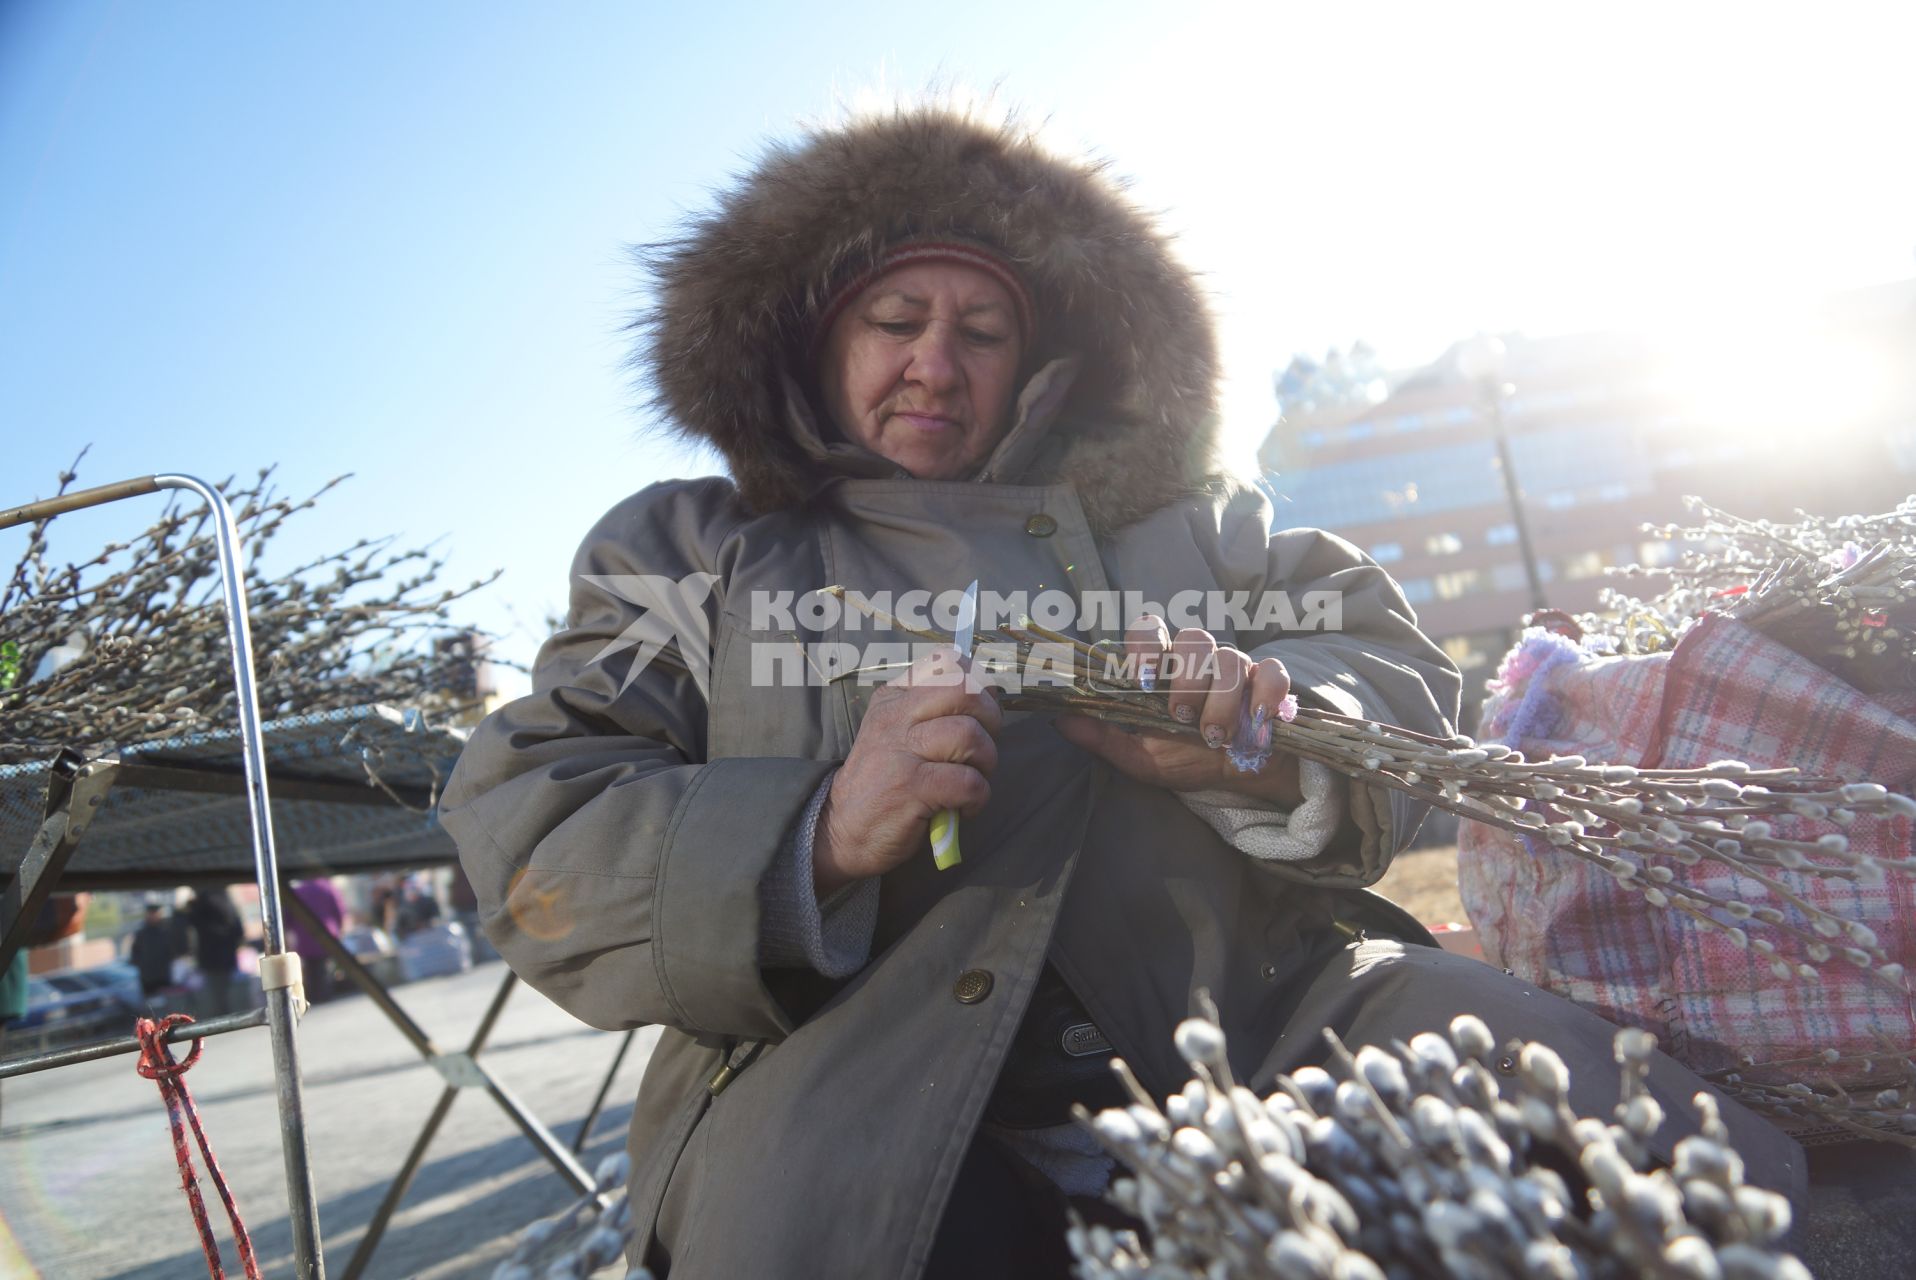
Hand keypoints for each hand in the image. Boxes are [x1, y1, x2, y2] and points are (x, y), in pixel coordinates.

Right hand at [813, 648, 1001, 895]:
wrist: (843, 829)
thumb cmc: (883, 782)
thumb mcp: (898, 734)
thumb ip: (935, 711)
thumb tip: (990, 691)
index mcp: (893, 699)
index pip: (946, 663)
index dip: (977, 682)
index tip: (978, 711)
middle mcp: (895, 718)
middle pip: (965, 692)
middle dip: (990, 719)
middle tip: (982, 747)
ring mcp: (901, 751)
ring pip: (970, 736)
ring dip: (985, 763)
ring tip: (972, 780)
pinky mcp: (911, 788)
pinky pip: (968, 782)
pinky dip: (977, 797)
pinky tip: (963, 807)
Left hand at [1054, 614, 1301, 806]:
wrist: (1239, 777)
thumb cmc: (1187, 758)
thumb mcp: (1141, 757)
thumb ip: (1104, 738)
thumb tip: (1060, 719)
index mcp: (1165, 668)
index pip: (1150, 630)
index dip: (1146, 645)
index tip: (1143, 679)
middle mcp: (1200, 660)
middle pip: (1195, 638)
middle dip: (1187, 679)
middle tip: (1181, 716)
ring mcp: (1238, 667)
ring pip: (1231, 659)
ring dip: (1221, 700)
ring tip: (1215, 735)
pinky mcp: (1270, 682)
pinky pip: (1271, 673)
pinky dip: (1264, 696)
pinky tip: (1255, 721)